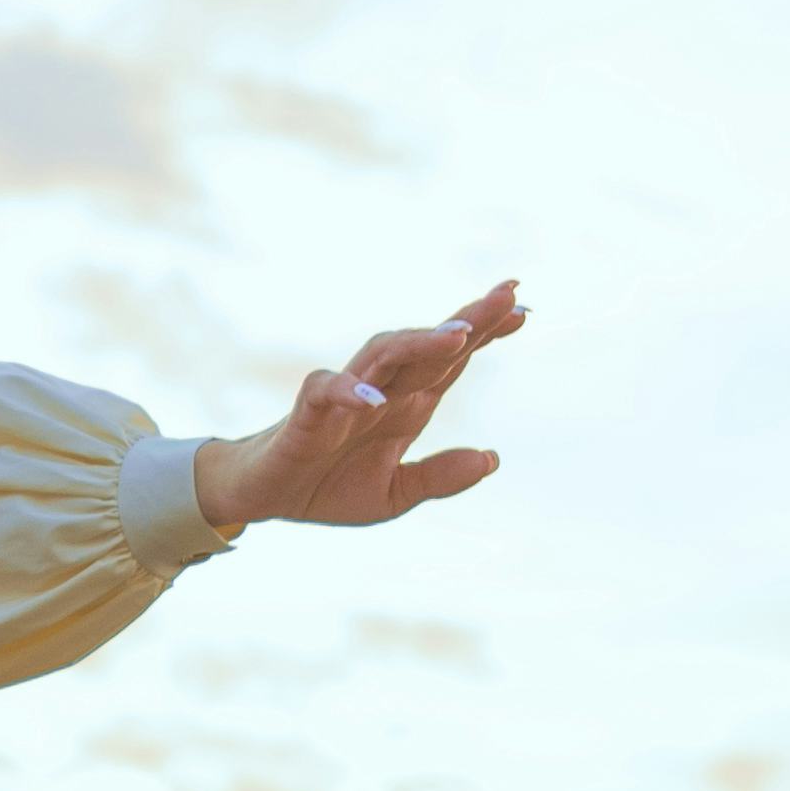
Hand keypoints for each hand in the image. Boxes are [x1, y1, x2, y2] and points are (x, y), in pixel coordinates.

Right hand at [193, 279, 527, 532]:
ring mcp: (345, 397)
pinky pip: (326, 391)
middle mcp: (381, 390)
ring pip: (385, 354)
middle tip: (509, 294)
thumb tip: (492, 459)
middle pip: (429, 345)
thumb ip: (439, 477)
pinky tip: (374, 400)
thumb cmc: (326, 485)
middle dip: (469, 319)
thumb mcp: (394, 494)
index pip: (452, 361)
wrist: (263, 496)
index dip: (486, 333)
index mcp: (406, 405)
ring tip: (459, 337)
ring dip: (421, 342)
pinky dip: (349, 392)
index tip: (525, 309)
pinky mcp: (306, 414)